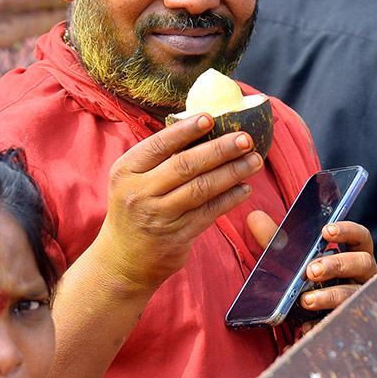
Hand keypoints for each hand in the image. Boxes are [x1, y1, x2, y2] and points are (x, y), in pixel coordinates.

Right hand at [96, 113, 263, 290]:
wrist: (122, 259)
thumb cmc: (133, 210)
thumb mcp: (131, 181)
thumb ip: (158, 159)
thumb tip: (201, 130)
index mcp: (125, 170)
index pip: (158, 145)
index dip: (185, 130)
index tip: (210, 117)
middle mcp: (139, 192)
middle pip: (185, 165)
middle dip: (219, 149)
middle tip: (245, 139)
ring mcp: (158, 215)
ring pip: (201, 188)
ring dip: (232, 172)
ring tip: (254, 161)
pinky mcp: (176, 236)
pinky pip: (209, 213)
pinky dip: (229, 199)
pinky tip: (244, 188)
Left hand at [247, 211, 376, 331]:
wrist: (304, 315)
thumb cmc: (303, 277)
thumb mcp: (289, 259)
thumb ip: (275, 239)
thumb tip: (254, 217)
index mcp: (350, 253)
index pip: (360, 236)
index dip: (347, 231)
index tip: (326, 230)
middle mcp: (360, 274)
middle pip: (360, 263)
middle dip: (337, 264)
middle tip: (311, 270)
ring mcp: (358, 298)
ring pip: (353, 294)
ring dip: (330, 296)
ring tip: (306, 299)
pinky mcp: (348, 320)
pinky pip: (339, 322)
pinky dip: (320, 323)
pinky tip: (305, 325)